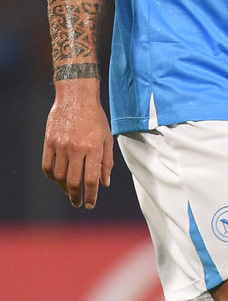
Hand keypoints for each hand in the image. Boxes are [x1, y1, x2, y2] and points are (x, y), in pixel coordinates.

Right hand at [42, 80, 113, 208]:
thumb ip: (107, 161)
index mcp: (94, 147)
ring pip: (60, 176)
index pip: (91, 179)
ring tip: (70, 190)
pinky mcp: (49, 142)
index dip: (91, 195)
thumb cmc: (95, 117)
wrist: (76, 96)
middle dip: (76, 196)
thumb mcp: (107, 137)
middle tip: (78, 202)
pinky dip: (52, 176)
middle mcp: (77, 148)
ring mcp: (61, 145)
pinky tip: (58, 179)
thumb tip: (105, 183)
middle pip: (74, 181)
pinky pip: (47, 166)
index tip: (90, 204)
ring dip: (64, 187)